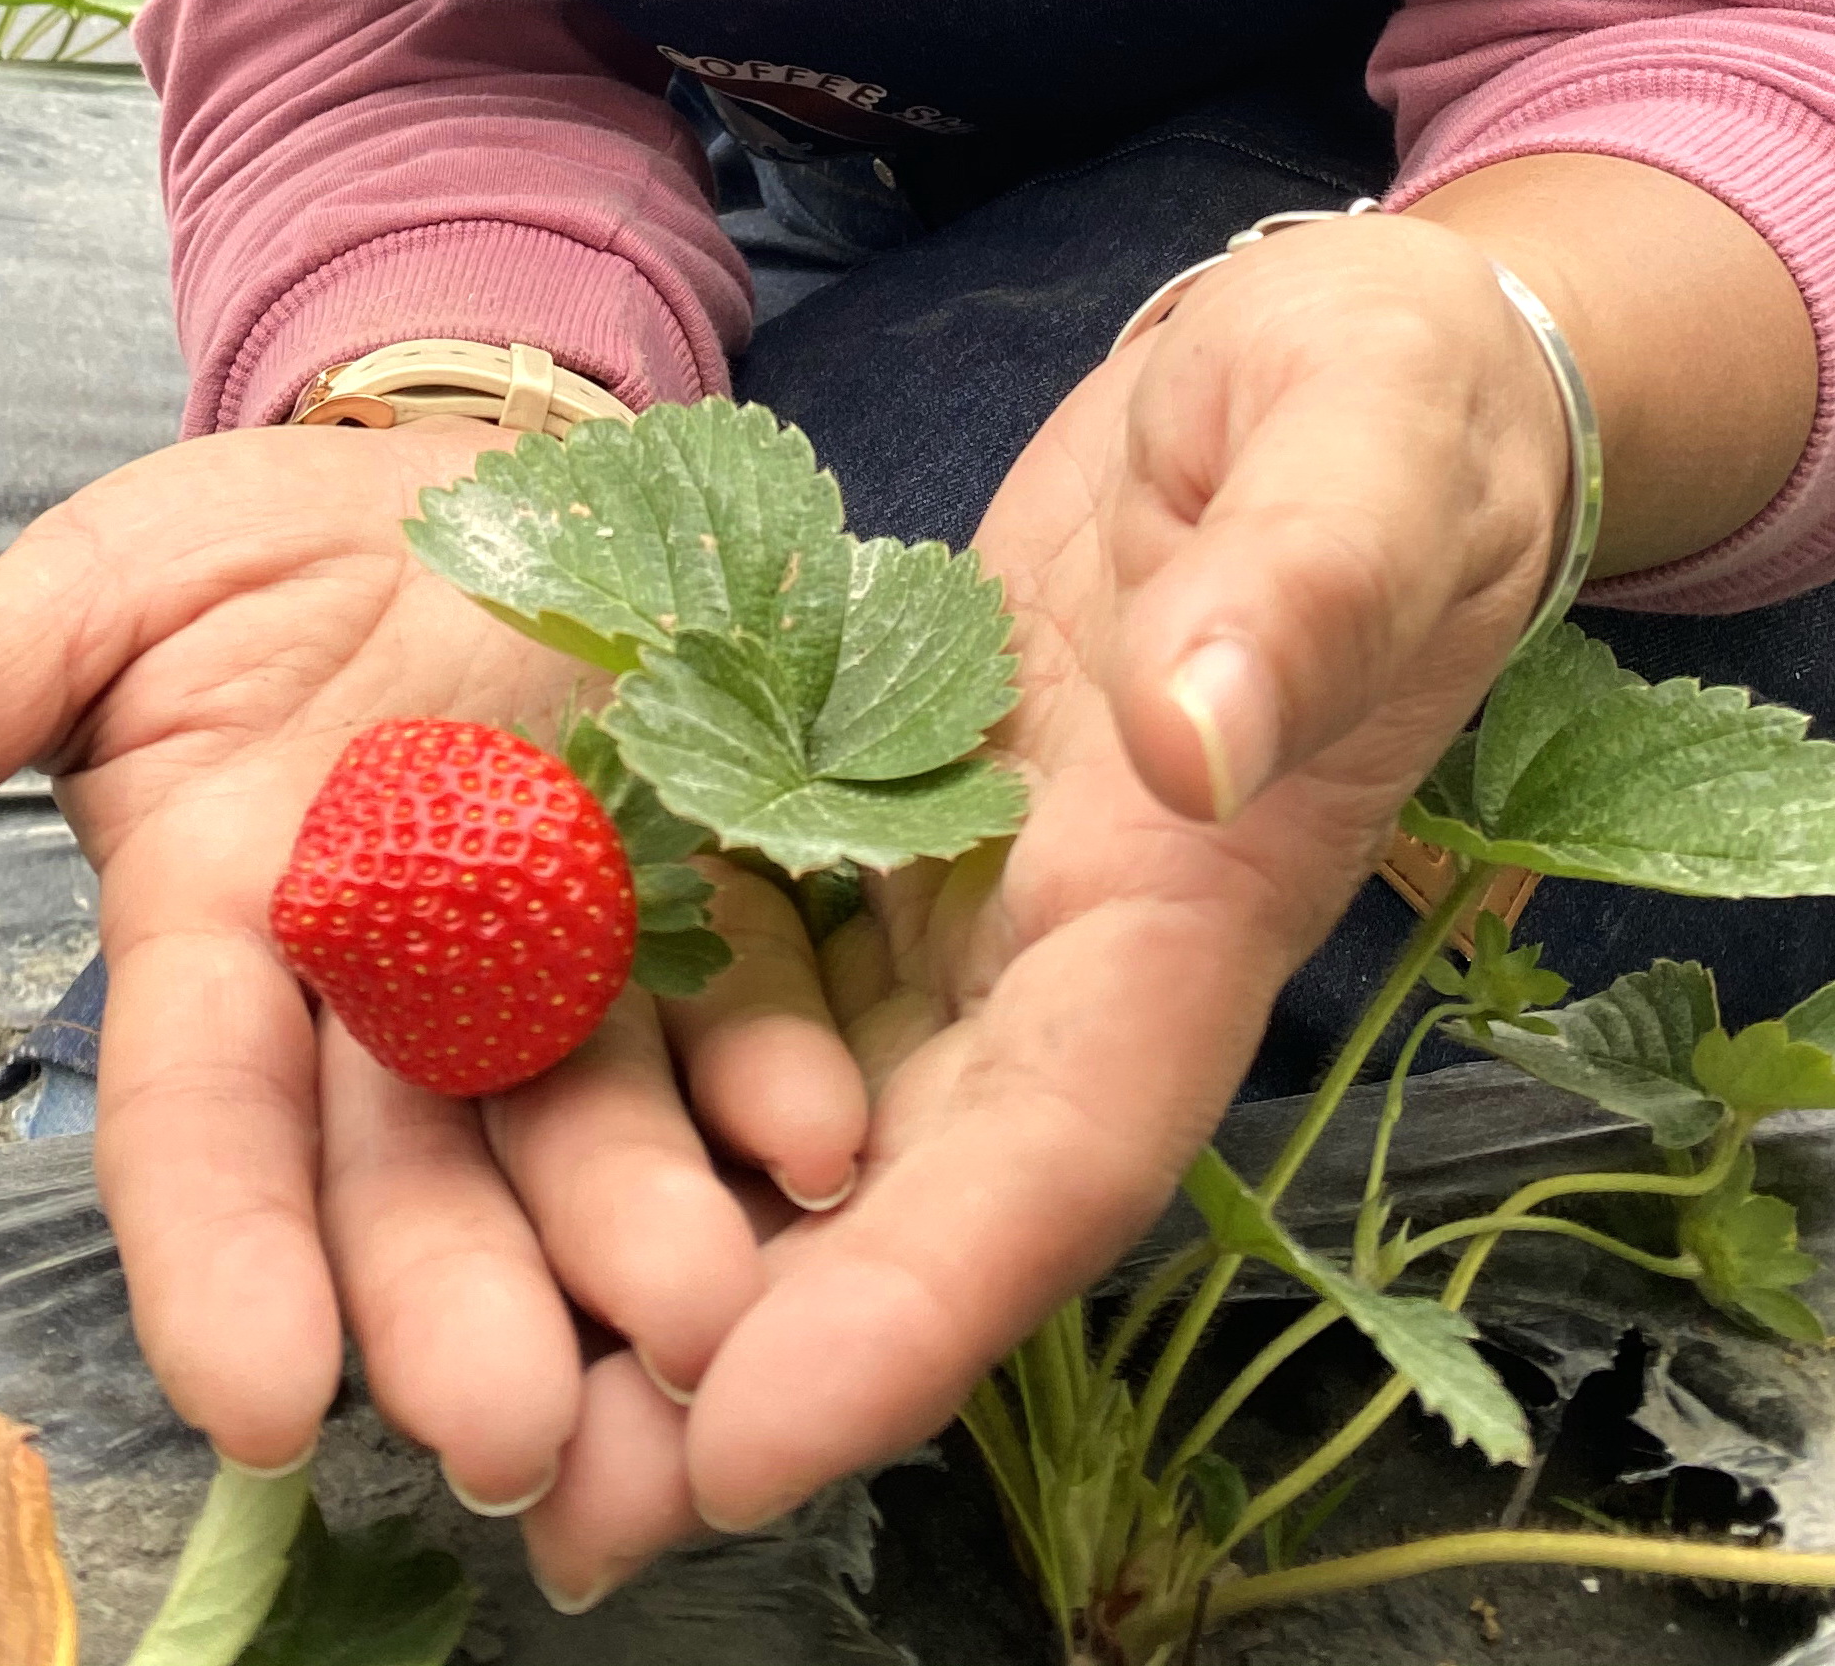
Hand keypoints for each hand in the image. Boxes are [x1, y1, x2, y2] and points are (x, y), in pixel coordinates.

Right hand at [0, 421, 870, 1501]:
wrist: (474, 456)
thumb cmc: (258, 554)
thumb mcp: (95, 593)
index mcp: (223, 936)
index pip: (201, 1121)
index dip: (219, 1255)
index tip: (253, 1396)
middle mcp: (391, 993)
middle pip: (412, 1175)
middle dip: (457, 1307)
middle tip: (516, 1430)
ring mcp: (560, 955)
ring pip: (588, 1130)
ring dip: (644, 1241)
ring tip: (707, 1324)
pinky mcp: (708, 893)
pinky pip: (746, 1004)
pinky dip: (777, 1079)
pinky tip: (822, 1138)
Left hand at [520, 212, 1570, 1602]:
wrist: (1341, 363)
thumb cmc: (1377, 397)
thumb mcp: (1355, 446)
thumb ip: (1292, 590)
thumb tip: (1195, 735)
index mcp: (1192, 896)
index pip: (1052, 1148)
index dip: (911, 1313)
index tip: (744, 1443)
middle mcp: (1075, 944)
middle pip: (910, 1201)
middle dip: (749, 1371)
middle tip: (553, 1510)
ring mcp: (980, 894)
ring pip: (820, 1123)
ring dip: (682, 1270)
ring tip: (497, 1399)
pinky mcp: (893, 813)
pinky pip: (768, 975)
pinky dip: (662, 1082)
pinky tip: (513, 1143)